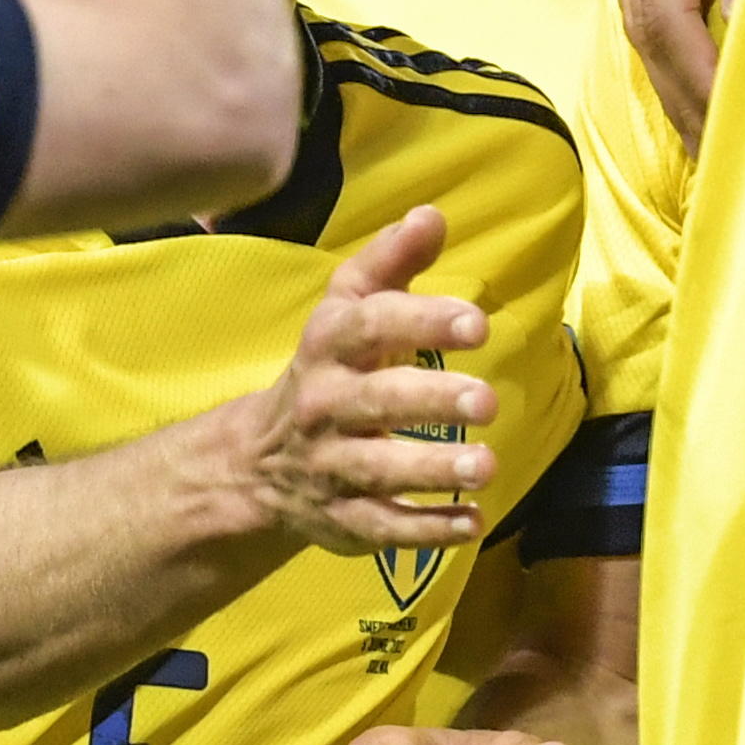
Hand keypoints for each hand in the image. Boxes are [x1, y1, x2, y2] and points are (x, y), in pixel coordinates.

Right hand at [221, 205, 500, 552]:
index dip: (420, 321)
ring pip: (378, 471)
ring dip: (432, 470)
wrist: (259, 460)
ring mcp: (330, 467)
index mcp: (327, 347)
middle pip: (374, 402)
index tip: (477, 324)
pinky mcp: (343, 518)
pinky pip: (382, 528)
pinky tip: (473, 522)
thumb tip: (433, 215)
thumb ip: (391, 264)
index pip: (368, 327)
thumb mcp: (347, 310)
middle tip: (486, 400)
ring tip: (486, 466)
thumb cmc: (329, 369)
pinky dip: (426, 530)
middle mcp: (323, 406)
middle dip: (429, 401)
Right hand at [607, 0, 739, 152]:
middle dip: (688, 98)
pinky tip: (712, 105)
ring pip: (651, 27)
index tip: (733, 126)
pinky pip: (670, 13)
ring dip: (685, 90)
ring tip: (716, 150)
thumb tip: (742, 35)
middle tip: (726, 161)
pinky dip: (691, 62)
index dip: (697, 77)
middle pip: (649, 28)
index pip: (663, 13)